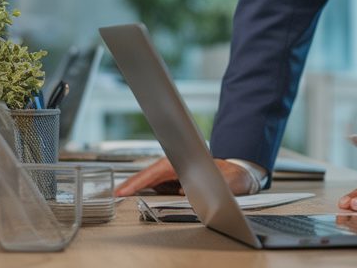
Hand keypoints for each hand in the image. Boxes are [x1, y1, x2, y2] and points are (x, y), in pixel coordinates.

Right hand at [113, 157, 257, 196]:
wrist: (239, 174)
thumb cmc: (231, 176)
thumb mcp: (225, 181)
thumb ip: (212, 184)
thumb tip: (189, 190)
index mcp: (187, 161)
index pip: (157, 170)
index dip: (140, 180)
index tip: (125, 189)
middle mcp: (180, 165)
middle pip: (151, 173)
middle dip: (133, 182)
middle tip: (116, 194)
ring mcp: (178, 171)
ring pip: (153, 177)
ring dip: (138, 184)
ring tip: (122, 194)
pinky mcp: (178, 179)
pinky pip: (159, 182)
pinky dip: (147, 187)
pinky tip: (137, 193)